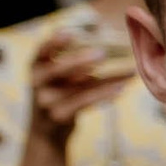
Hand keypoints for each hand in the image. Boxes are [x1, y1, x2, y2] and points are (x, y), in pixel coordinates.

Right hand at [25, 29, 131, 155]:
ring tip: (129, 71)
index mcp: (36, 66)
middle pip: (58, 68)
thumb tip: (107, 47)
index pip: (42, 50)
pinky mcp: (59, 115)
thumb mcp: (60, 77)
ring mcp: (46, 100)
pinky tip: (120, 88)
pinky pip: (85, 103)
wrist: (46, 132)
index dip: (54, 42)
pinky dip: (104, 95)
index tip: (70, 32)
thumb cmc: (59, 95)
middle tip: (102, 53)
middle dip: (79, 60)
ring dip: (108, 79)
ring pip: (79, 87)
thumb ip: (75, 64)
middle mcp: (37, 82)